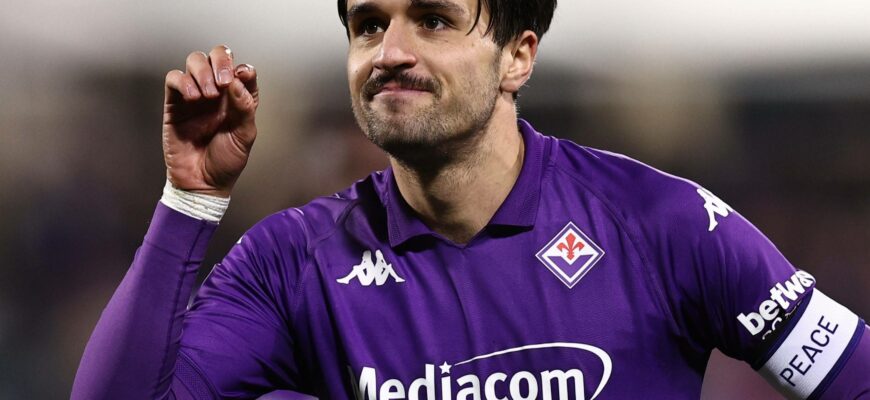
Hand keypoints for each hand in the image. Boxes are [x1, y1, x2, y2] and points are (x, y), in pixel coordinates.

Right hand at [162, 45, 258, 197]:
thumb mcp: (245, 136)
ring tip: (207, 95)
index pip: (242, 70)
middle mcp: (218, 93)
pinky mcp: (174, 104)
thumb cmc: (226, 162)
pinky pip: (174, 79)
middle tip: (222, 82)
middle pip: (217, 57)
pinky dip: (183, 81)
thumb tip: (238, 79)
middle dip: (220, 62)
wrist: (202, 183)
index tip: (241, 78)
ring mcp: (195, 96)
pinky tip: (193, 97)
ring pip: (195, 62)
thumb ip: (244, 107)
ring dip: (202, 72)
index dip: (242, 69)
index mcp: (239, 99)